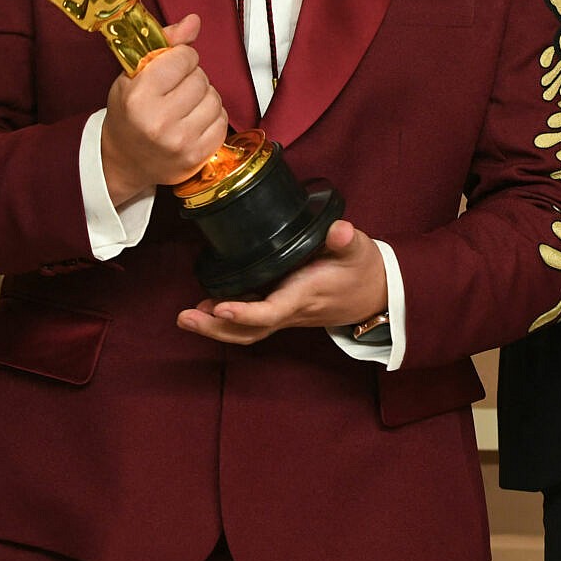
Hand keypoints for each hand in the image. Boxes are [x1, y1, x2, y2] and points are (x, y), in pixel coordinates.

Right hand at [99, 14, 226, 203]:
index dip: (180, 58)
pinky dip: (212, 117)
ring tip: (184, 106)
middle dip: (191, 78)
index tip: (170, 68)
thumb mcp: (133, 75)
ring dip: (204, 97)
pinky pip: (223, 120)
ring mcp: (180, 141)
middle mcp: (159, 121)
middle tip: (174, 91)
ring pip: (215, 97)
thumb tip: (193, 21)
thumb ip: (164, 43)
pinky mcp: (197, 156)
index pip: (183, 57)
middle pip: (201, 77)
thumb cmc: (128, 115)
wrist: (126, 162)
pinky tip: (194, 121)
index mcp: (139, 97)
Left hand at [178, 220, 387, 345]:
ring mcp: (286, 314)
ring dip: (216, 328)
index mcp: (305, 294)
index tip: (220, 306)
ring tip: (187, 317)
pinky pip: (252, 324)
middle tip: (184, 317)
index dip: (245, 312)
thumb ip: (345, 239)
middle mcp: (291, 310)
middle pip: (250, 330)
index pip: (271, 311)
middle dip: (216, 328)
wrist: (375, 295)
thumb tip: (338, 228)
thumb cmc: (363, 269)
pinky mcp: (283, 311)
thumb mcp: (358, 249)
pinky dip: (227, 320)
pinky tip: (207, 308)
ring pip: (248, 331)